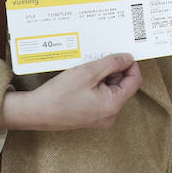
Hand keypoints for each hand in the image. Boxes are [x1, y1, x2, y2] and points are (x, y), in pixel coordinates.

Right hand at [0, 53, 142, 131]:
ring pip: (112, 91)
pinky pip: (101, 98)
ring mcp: (101, 118)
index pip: (135, 80)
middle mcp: (111, 115)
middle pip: (123, 86)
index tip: (121, 54)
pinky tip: (83, 80)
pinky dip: (96, 86)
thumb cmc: (59, 94)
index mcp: (114, 105)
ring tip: (87, 70)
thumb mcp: (88, 72)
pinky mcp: (92, 117)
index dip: (130, 65)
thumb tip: (128, 58)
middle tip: (98, 60)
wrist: (36, 112)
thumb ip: (112, 63)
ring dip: (104, 77)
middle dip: (114, 71)